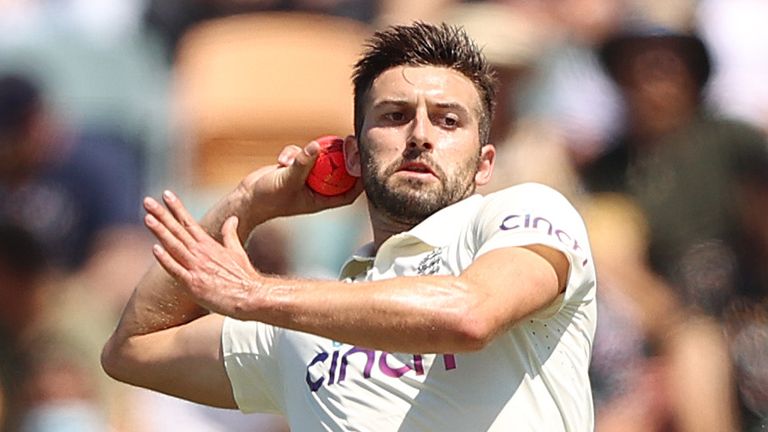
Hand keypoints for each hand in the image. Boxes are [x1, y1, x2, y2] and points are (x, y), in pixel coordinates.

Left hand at [143, 190, 261, 317]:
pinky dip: (165, 259)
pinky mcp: (194, 284)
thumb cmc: (244, 276)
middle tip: (148, 201)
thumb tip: (232, 218)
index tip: (166, 194)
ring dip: (161, 232)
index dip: (176, 208)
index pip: (188, 222)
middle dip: (162, 215)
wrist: (250, 296)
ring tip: (148, 218)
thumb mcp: (237, 251)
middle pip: (177, 230)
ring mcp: (196, 268)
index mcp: (209, 245)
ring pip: (174, 246)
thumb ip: (230, 234)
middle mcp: (201, 253)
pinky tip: (155, 249)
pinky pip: (176, 270)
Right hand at [239, 140, 363, 218]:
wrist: (246, 199)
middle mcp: (315, 189)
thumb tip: (317, 146)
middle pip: (336, 171)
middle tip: (348, 141)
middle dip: (340, 157)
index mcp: (320, 199)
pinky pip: (300, 155)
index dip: (359, 180)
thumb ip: (303, 163)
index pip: (348, 192)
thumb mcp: (289, 179)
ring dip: (309, 153)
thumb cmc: (269, 198)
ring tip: (298, 155)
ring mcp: (304, 178)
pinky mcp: (292, 169)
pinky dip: (292, 153)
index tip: (364, 163)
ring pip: (317, 160)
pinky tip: (280, 160)